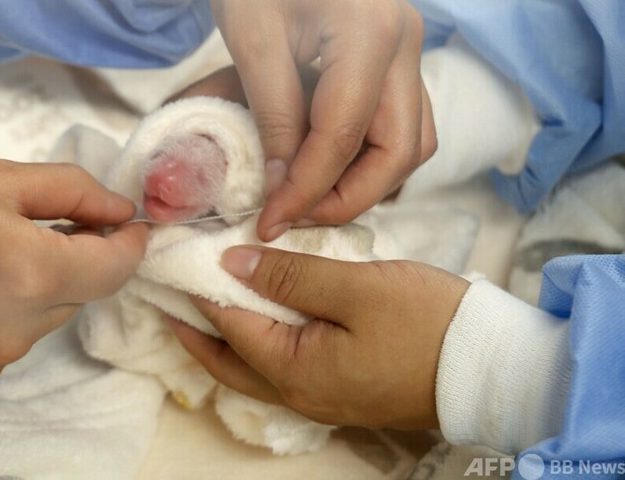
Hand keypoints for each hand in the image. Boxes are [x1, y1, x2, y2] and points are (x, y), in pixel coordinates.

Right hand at [0, 154, 147, 408]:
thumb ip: (72, 193)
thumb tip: (121, 212)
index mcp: (28, 274)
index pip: (114, 270)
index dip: (129, 245)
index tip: (127, 226)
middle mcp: (13, 333)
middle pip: (77, 296)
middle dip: (71, 261)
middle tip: (36, 228)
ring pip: (42, 323)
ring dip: (34, 292)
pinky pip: (4, 350)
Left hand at [168, 246, 468, 428]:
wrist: (490, 367)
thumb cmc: (425, 323)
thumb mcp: (356, 289)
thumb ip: (290, 277)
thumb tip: (232, 263)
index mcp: (295, 370)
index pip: (229, 326)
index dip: (199, 291)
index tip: (175, 261)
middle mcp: (300, 393)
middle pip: (229, 362)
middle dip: (196, 330)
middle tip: (169, 297)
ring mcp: (322, 396)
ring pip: (255, 367)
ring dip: (227, 337)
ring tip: (208, 303)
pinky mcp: (342, 388)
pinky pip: (283, 367)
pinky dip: (261, 342)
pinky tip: (264, 317)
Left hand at [200, 0, 434, 239]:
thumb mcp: (253, 40)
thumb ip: (274, 118)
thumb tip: (283, 188)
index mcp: (372, 32)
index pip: (346, 137)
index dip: (307, 189)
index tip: (272, 222)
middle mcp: (406, 43)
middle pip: (400, 150)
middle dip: (349, 197)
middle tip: (296, 218)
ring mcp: (408, 50)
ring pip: (411, 142)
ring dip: (366, 182)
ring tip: (310, 198)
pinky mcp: (396, 58)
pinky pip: (401, 123)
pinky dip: (371, 157)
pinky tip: (329, 168)